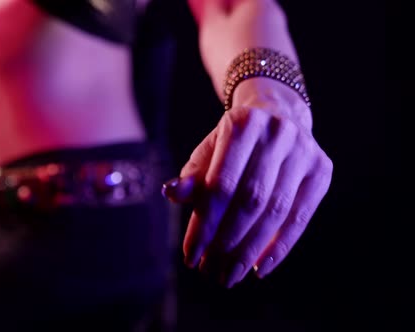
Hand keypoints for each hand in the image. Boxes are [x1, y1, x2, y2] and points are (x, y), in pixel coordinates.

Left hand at [163, 103, 332, 287]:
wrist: (276, 115)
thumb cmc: (232, 146)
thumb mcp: (208, 155)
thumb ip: (191, 177)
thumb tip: (171, 193)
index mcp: (241, 124)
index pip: (221, 185)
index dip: (204, 224)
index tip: (190, 256)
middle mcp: (276, 132)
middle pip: (251, 199)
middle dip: (228, 241)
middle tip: (211, 272)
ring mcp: (303, 150)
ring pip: (277, 210)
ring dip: (252, 249)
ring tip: (231, 275)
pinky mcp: (322, 169)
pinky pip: (301, 216)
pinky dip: (280, 246)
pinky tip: (260, 267)